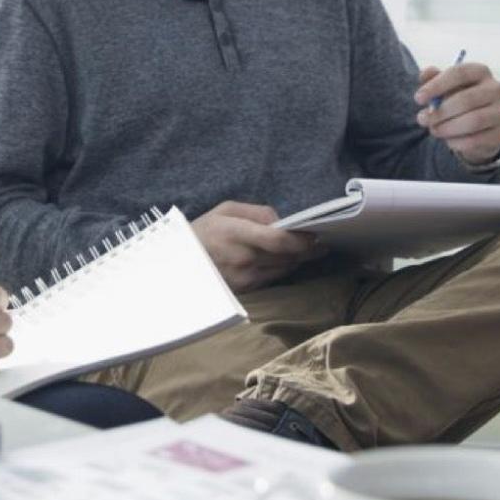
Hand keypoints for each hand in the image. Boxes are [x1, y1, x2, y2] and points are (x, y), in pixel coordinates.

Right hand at [190, 200, 323, 293]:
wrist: (180, 261)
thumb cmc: (205, 231)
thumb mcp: (226, 209)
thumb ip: (257, 212)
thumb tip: (282, 222)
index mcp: (235, 234)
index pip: (278, 240)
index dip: (301, 239)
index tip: (315, 234)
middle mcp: (242, 259)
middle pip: (286, 256)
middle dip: (306, 249)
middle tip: (319, 241)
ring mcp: (244, 278)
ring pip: (283, 268)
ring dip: (297, 259)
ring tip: (309, 249)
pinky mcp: (245, 290)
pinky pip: (273, 278)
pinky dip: (282, 267)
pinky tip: (287, 259)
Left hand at [414, 61, 499, 166]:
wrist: (479, 127)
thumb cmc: (458, 100)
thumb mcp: (445, 87)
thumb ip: (433, 78)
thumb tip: (425, 74)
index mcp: (481, 71)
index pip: (459, 73)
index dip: (437, 85)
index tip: (418, 98)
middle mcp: (496, 89)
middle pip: (466, 99)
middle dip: (440, 111)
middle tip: (422, 118)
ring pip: (473, 121)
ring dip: (448, 128)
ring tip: (434, 130)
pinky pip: (476, 140)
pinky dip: (457, 142)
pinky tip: (448, 140)